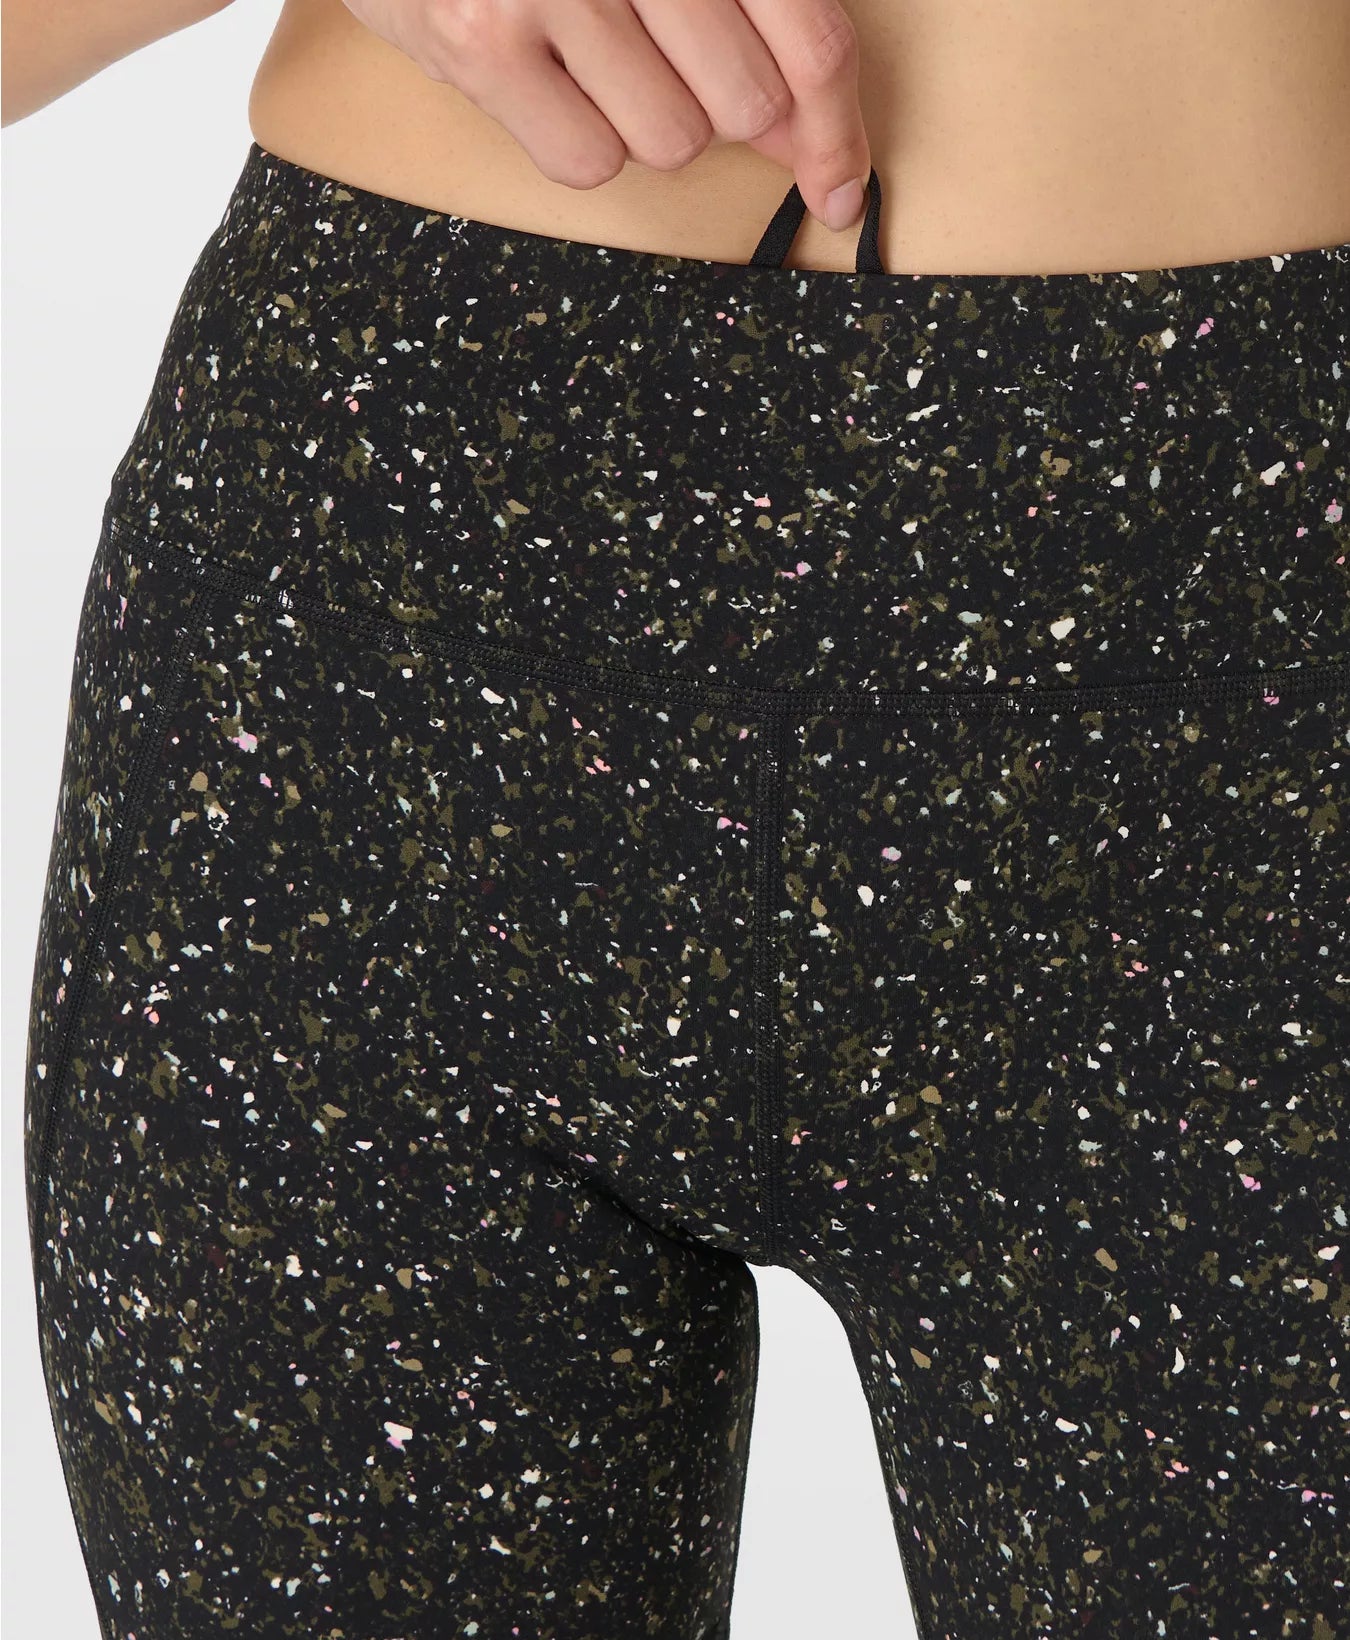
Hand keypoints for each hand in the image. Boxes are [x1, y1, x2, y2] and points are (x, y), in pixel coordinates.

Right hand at [339, 0, 872, 231]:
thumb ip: (745, 16)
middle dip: (715, 104)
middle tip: (656, 58)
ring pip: (671, 141)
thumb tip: (802, 137)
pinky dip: (575, 139)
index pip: (812, 42)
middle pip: (745, 105)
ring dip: (642, 121)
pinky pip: (588, 161)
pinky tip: (544, 77)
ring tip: (587, 54)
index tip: (839, 190)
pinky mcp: (484, 43)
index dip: (836, 132)